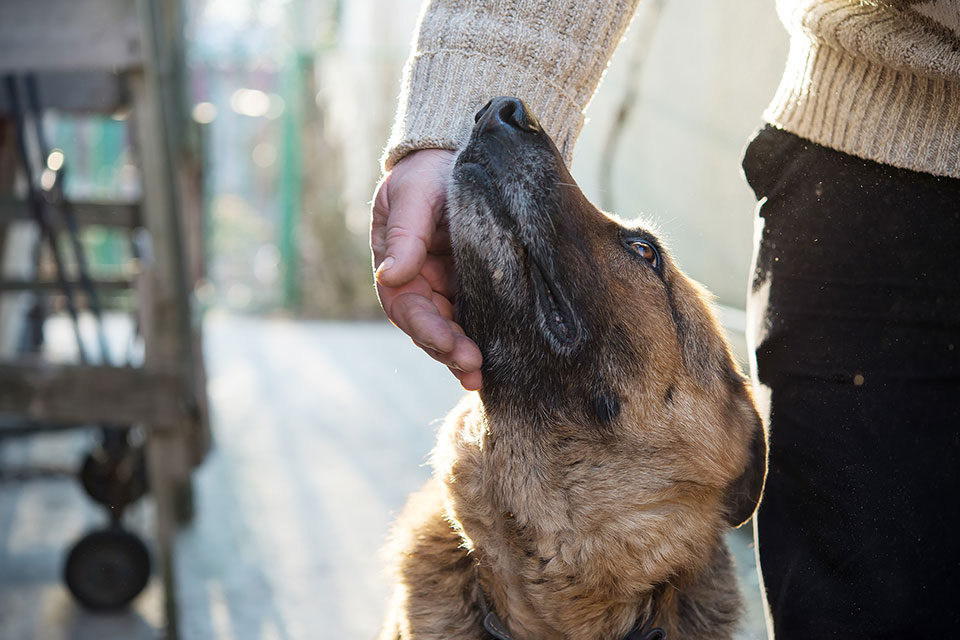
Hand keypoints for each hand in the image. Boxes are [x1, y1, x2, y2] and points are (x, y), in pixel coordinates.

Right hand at [371, 149, 482, 389]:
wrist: (459, 154)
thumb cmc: (427, 171)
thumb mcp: (414, 194)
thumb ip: (405, 234)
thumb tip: (389, 276)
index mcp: (398, 265)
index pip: (407, 307)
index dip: (426, 329)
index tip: (447, 344)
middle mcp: (420, 283)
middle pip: (429, 327)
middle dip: (448, 351)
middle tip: (472, 368)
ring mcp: (447, 287)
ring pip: (452, 329)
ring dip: (462, 354)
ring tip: (481, 375)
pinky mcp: (474, 285)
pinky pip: (477, 317)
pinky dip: (483, 338)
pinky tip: (496, 360)